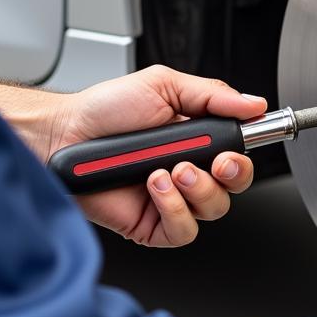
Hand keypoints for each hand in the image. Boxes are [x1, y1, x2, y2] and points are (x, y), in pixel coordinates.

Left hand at [51, 65, 267, 247]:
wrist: (63, 135)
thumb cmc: (105, 110)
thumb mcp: (163, 86)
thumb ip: (212, 95)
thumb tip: (253, 104)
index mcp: (196, 140)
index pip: (238, 154)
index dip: (244, 155)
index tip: (238, 146)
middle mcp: (188, 171)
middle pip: (235, 186)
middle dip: (232, 174)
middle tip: (215, 161)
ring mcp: (171, 200)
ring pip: (214, 209)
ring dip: (197, 189)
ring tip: (169, 169)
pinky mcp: (152, 225)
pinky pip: (183, 230)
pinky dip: (174, 208)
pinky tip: (154, 187)